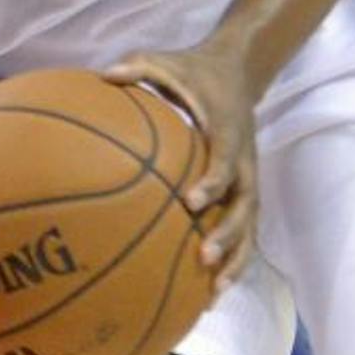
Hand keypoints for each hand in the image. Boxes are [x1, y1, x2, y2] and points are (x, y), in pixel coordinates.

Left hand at [102, 48, 258, 285]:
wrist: (237, 72)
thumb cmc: (192, 70)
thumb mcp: (164, 59)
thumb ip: (138, 65)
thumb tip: (105, 75)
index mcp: (227, 130)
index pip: (227, 160)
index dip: (214, 182)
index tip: (192, 203)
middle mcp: (245, 161)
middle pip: (245, 206)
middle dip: (229, 235)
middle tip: (204, 258)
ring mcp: (248, 179)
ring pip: (250, 227)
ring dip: (235, 259)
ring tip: (214, 294)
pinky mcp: (244, 191)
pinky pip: (242, 230)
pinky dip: (231, 259)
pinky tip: (208, 292)